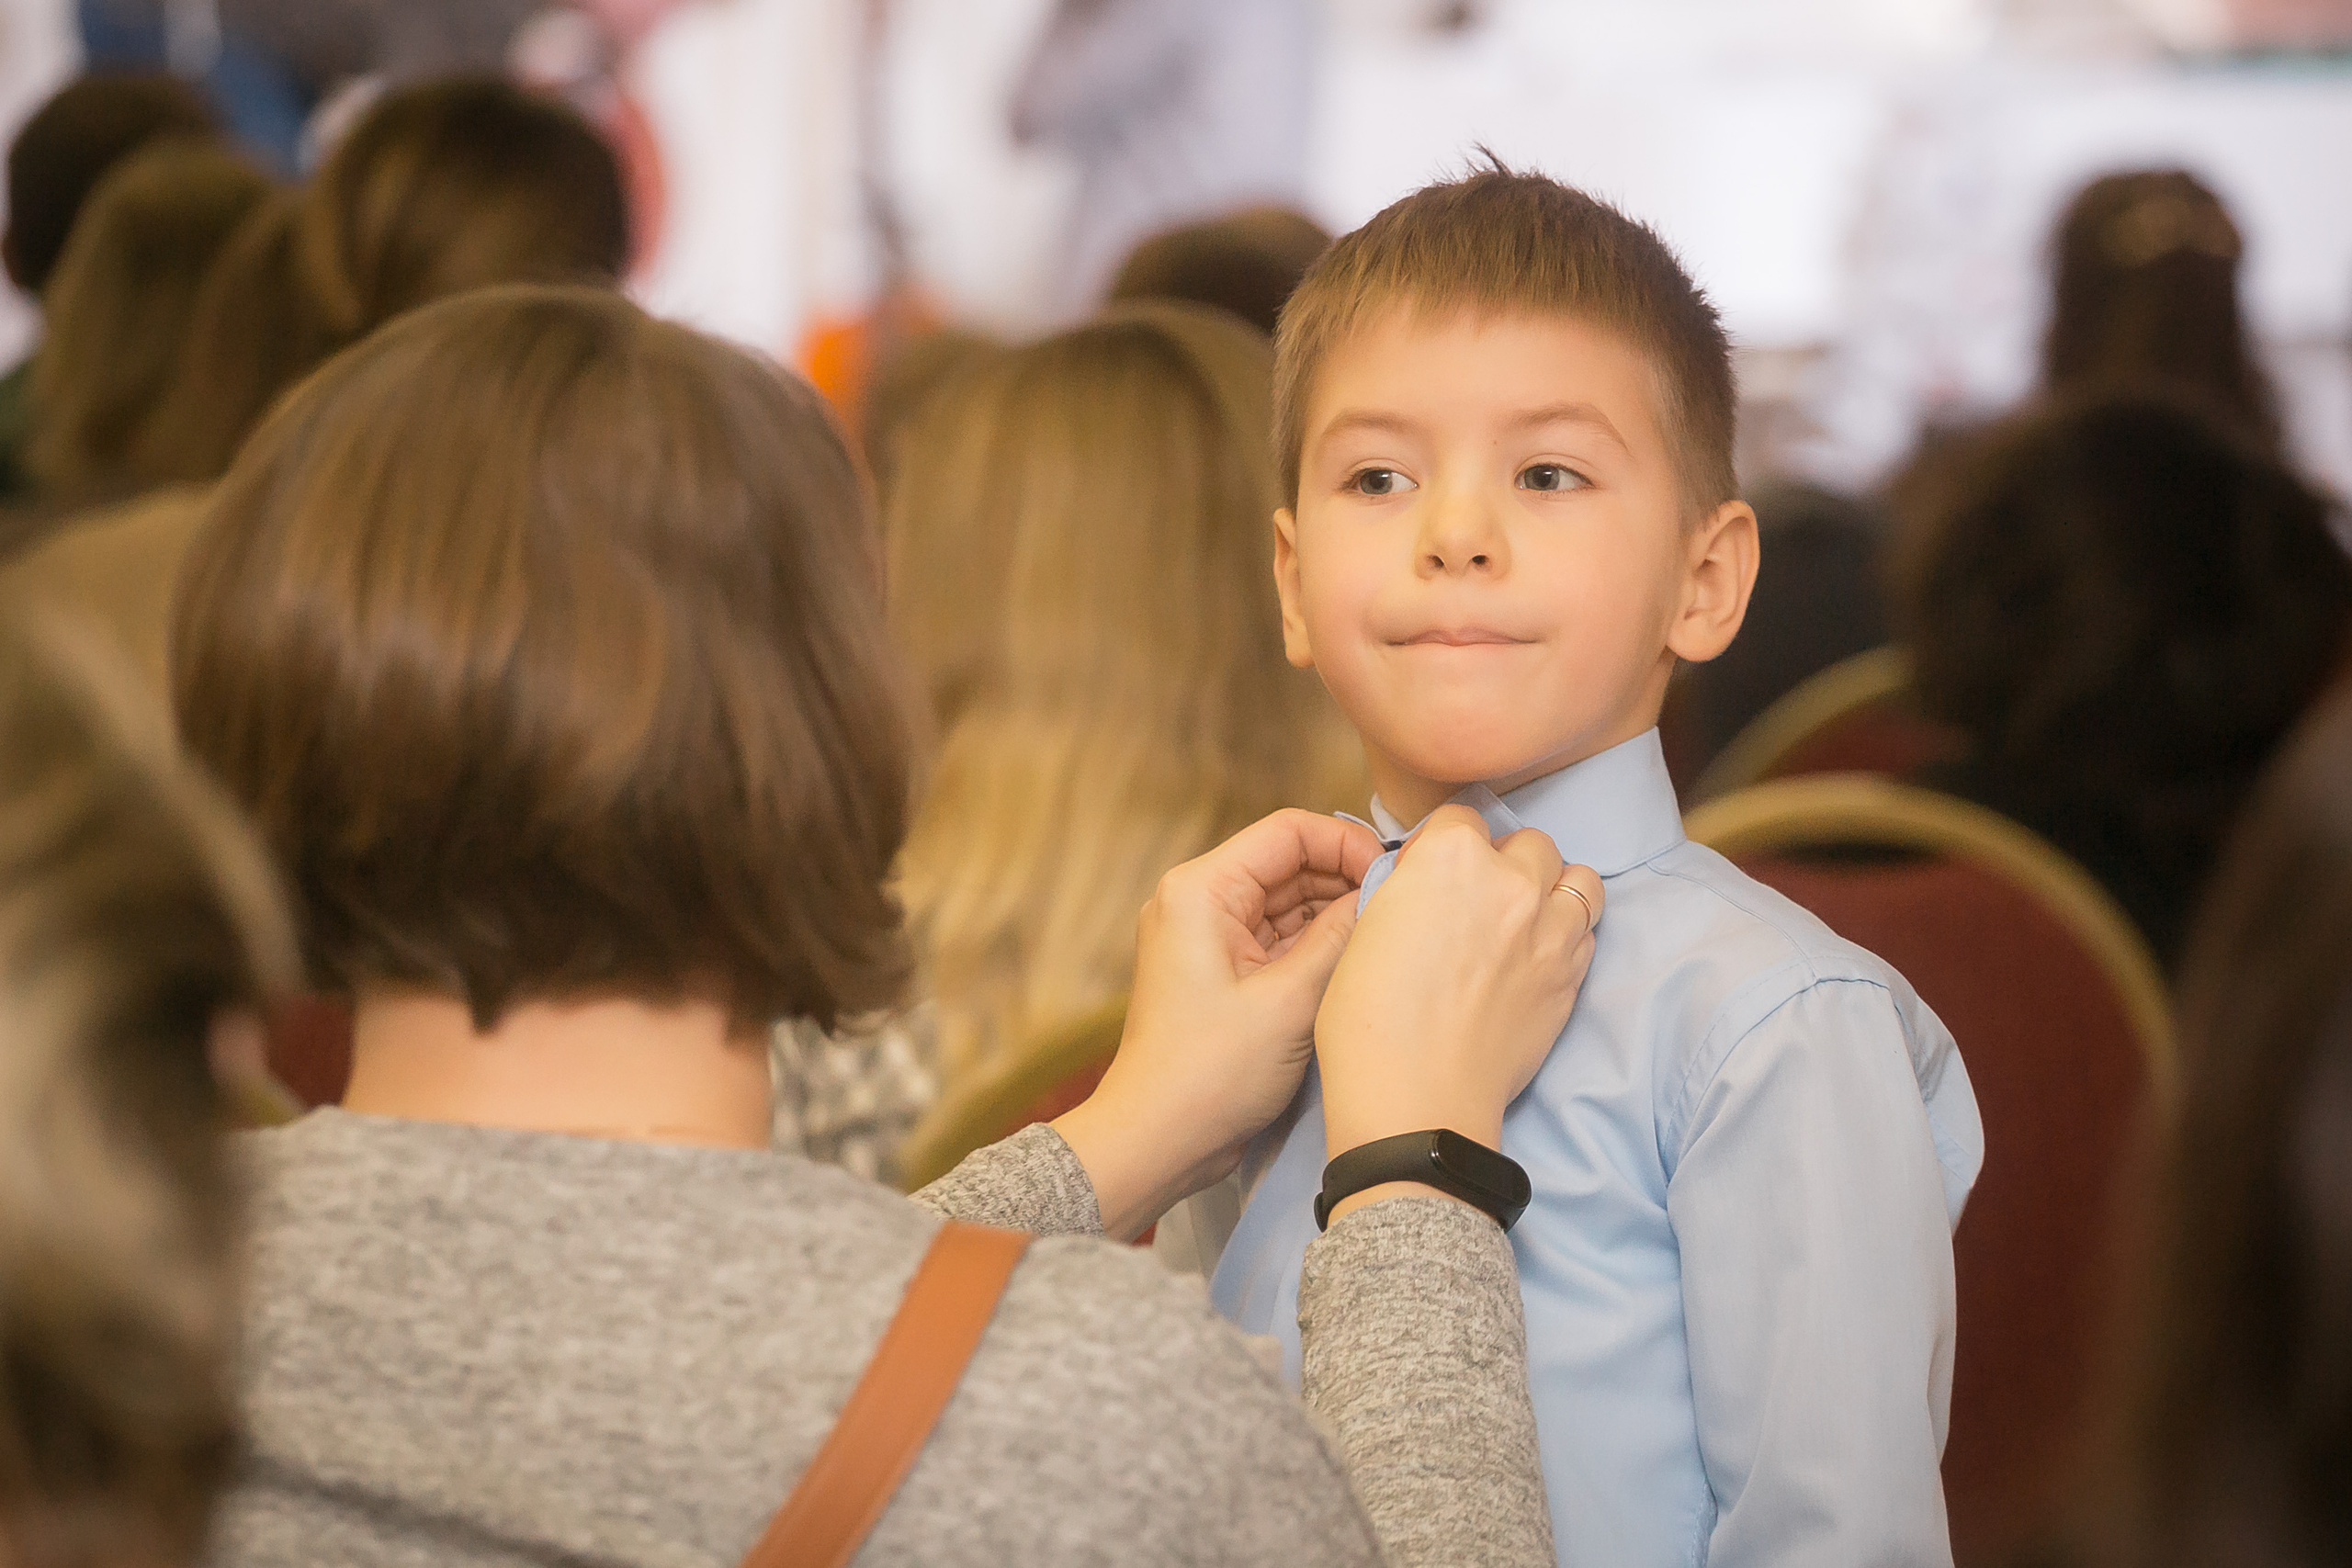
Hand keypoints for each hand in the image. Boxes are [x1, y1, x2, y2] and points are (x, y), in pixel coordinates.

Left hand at [1053, 809, 1383, 1238]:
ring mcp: (1209, 937)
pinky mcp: (1221, 972)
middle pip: (1289, 863)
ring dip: (1335, 915)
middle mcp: (1199, 901)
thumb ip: (1341, 938)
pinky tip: (1356, 960)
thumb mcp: (1291, 1000)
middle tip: (1401, 910)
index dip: (1347, 843)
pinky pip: (1278, 939)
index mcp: (1202, 890)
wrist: (1157, 1139)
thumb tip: (1383, 891)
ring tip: (1385, 936)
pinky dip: (1316, 945)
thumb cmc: (1211, 1072)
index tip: (1393, 875)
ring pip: (1288, 903)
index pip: (1288, 832)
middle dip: (1345, 880)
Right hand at [1314, 805, 1602, 1220]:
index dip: (1443, 848)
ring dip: (1553, 890)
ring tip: (1525, 919)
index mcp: (1450, 857)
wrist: (1417, 1095)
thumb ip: (1408, 890)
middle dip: (1504, 863)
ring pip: (1577, 879)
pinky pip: (1587, 931)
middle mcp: (1511, 880)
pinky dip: (1567, 934)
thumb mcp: (1364, 930)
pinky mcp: (1573, 975)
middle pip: (1528, 843)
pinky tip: (1536, 957)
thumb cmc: (1369, 1018)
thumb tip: (1425, 884)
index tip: (1429, 878)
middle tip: (1477, 902)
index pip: (1460, 819)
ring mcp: (1551, 928)